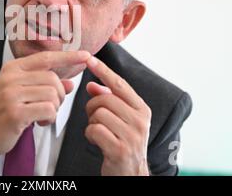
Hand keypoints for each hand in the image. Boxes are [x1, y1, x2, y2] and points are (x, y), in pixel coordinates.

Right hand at [0, 50, 89, 157]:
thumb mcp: (20, 93)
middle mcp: (11, 78)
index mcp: (12, 69)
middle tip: (50, 106)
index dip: (68, 56)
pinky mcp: (15, 112)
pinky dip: (49, 118)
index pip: (45, 58)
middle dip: (59, 95)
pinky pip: (48, 109)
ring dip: (54, 108)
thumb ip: (44, 85)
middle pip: (52, 78)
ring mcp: (11, 94)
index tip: (86, 55)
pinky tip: (39, 121)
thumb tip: (70, 83)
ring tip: (41, 115)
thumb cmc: (0, 113)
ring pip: (52, 94)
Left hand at [85, 56, 151, 175]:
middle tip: (95, 117)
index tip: (89, 58)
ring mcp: (132, 135)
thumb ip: (108, 99)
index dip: (103, 70)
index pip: (120, 84)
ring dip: (91, 121)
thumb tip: (92, 84)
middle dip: (92, 106)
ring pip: (98, 113)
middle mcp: (140, 120)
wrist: (130, 173)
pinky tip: (96, 140)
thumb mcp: (120, 119)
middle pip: (104, 98)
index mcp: (142, 109)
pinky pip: (94, 129)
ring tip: (98, 130)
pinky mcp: (120, 149)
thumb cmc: (123, 142)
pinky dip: (89, 134)